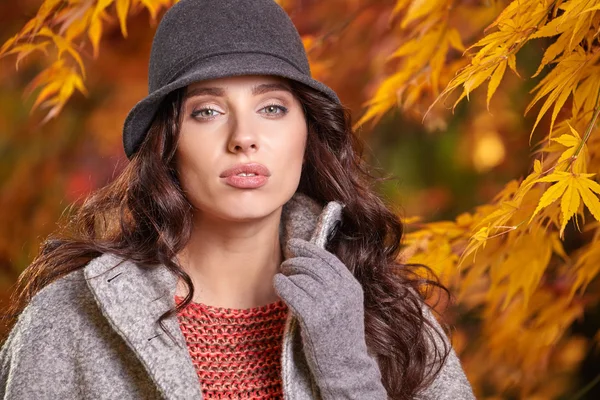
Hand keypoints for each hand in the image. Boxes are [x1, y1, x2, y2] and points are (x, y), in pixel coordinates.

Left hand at [273, 238, 387, 398]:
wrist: (344, 365)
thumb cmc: (340, 335)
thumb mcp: (347, 304)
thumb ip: (335, 284)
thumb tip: (309, 261)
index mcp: (352, 287)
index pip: (328, 259)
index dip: (310, 249)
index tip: (295, 244)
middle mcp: (342, 293)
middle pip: (313, 265)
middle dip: (296, 261)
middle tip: (286, 264)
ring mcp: (328, 304)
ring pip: (301, 277)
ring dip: (288, 274)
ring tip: (282, 277)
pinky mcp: (313, 317)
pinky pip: (292, 291)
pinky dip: (282, 285)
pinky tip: (279, 284)